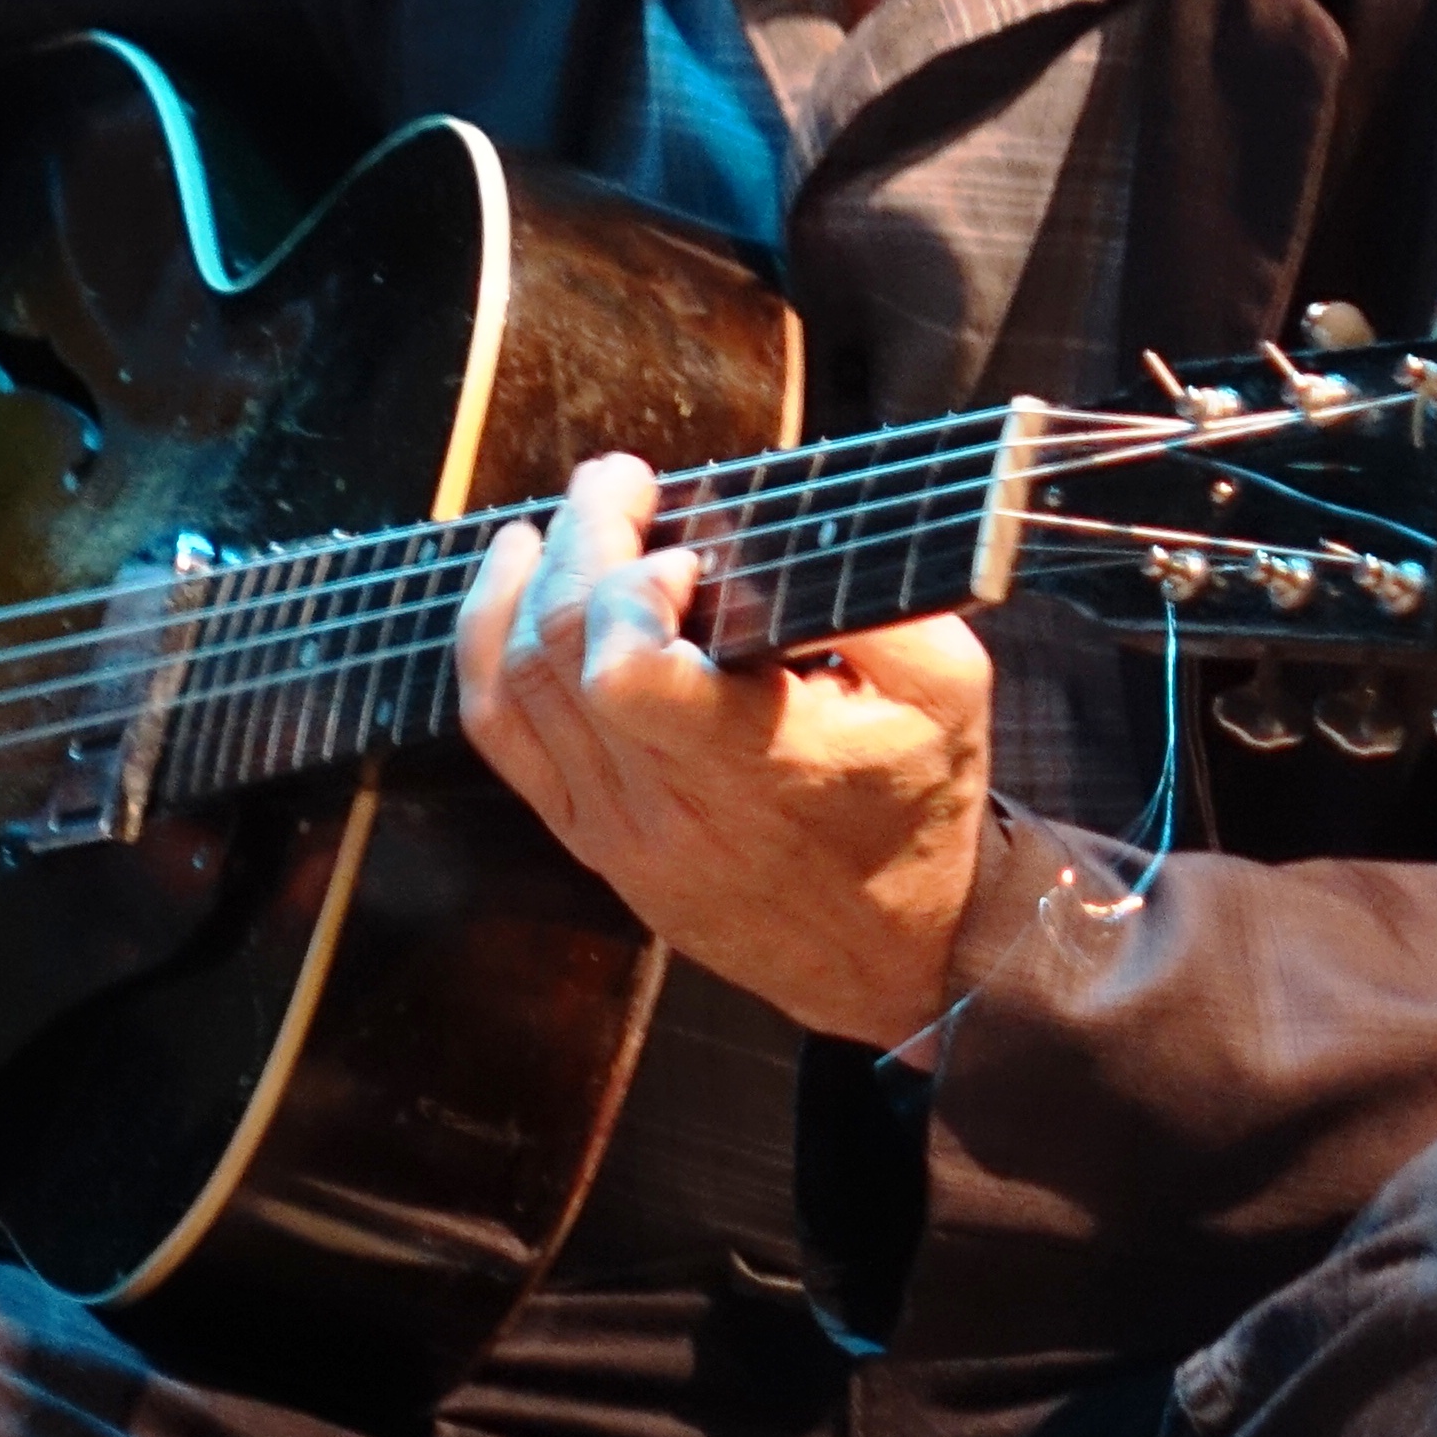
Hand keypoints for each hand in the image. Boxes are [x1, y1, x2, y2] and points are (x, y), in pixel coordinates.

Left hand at [452, 452, 995, 1043]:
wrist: (896, 955)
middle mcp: (665, 806)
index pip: (627, 674)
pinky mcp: (588, 841)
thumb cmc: (923, 806)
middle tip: (620, 482)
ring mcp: (613, 831)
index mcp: (753, 768)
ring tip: (564, 523)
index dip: (632, 587)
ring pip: (513, 686)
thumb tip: (777, 523)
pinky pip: (499, 736)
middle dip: (578, 540)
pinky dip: (488, 646)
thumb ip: (873, 600)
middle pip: (559, 651)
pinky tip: (513, 587)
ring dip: (527, 582)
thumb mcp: (948, 690)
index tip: (690, 549)